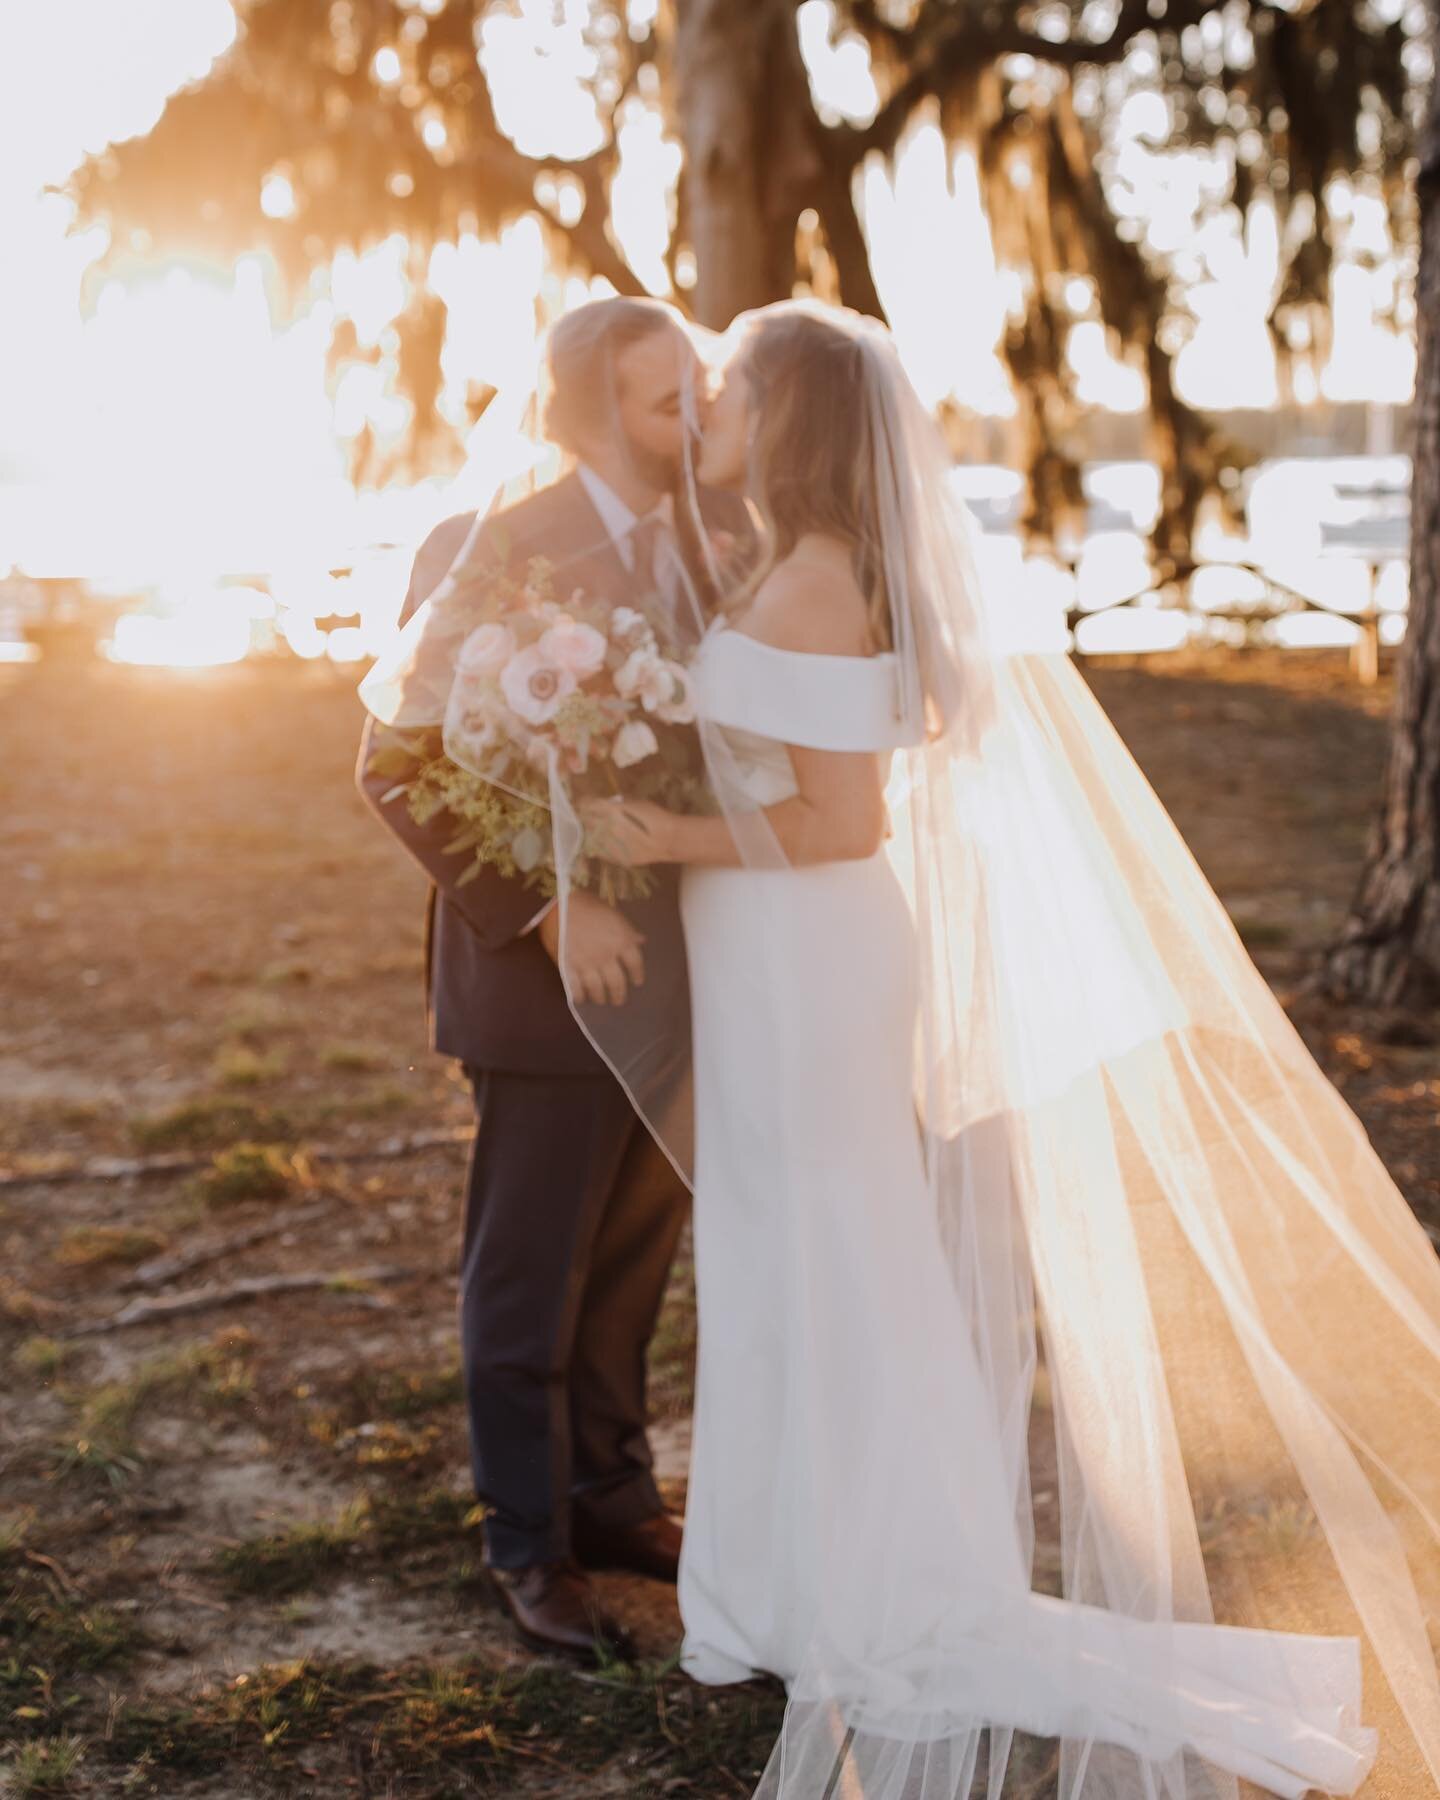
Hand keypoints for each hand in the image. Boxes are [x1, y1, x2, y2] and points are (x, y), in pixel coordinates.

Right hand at [537, 890, 645, 1006]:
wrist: (558, 902)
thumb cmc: (587, 903)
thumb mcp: (613, 914)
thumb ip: (627, 930)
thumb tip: (640, 941)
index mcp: (621, 941)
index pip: (635, 964)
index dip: (637, 975)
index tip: (637, 982)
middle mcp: (607, 956)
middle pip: (617, 982)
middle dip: (619, 994)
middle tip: (618, 1001)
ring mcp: (587, 964)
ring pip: (597, 989)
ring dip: (600, 997)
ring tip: (600, 1000)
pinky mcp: (568, 968)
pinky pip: (575, 988)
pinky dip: (579, 996)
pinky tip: (580, 998)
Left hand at [580, 797, 677, 867]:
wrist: (669, 840)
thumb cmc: (656, 816)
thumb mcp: (637, 803)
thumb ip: (620, 804)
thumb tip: (606, 803)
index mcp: (612, 811)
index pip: (589, 805)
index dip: (584, 802)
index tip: (583, 801)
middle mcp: (608, 828)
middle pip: (586, 820)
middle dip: (584, 816)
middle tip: (585, 814)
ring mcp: (610, 845)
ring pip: (589, 836)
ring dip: (589, 830)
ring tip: (592, 828)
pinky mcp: (614, 858)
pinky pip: (598, 850)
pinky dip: (596, 844)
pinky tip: (601, 840)